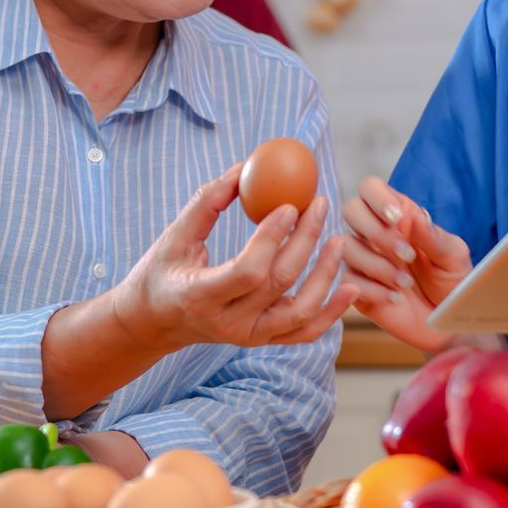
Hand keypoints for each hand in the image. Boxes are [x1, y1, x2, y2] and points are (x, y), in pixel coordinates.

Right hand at [113, 165, 356, 352]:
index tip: (290, 205)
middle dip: (305, 240)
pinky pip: (305, 332)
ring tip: (339, 240)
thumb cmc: (162, 271)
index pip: (247, 271)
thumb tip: (246, 168)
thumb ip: (207, 202)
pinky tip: (352, 287)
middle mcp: (228, 324)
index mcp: (200, 296)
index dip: (272, 238)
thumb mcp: (175, 235)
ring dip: (325, 275)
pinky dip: (332, 313)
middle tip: (319, 204)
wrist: (155, 322)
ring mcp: (248, 337)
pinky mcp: (263, 340)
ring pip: (300, 312)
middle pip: (279, 282)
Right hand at [342, 176, 471, 352]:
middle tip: (408, 255)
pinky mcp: (357, 288)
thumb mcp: (454, 257)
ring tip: (405, 283)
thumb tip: (415, 216)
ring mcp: (364, 260)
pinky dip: (373, 289)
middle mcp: (376, 233)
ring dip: (376, 265)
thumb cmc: (453, 283)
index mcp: (399, 215)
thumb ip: (434, 236)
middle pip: (351, 210)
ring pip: (344, 246)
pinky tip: (395, 298)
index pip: (370, 188)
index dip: (377, 197)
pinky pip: (346, 280)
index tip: (397, 219)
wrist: (448, 324)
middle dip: (376, 231)